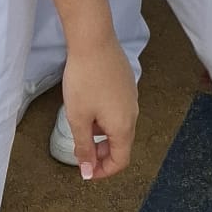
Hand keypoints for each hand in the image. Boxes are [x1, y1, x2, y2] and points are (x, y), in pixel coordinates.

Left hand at [60, 35, 136, 180]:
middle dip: (102, 153)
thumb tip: (88, 171)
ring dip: (102, 134)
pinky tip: (89, 104)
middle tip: (80, 149)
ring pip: (120, 126)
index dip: (103, 170)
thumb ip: (84, 147)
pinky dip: (106, 117)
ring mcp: (132, 96)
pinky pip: (119, 109)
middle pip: (121, 144)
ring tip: (81, 124)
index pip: (120, 160)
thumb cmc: (84, 80)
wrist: (93, 40)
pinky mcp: (127, 83)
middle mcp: (133, 113)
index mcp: (123, 126)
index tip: (85, 170)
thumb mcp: (78, 117)